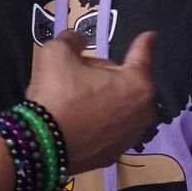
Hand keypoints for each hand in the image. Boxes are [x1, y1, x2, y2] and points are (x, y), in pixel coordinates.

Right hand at [26, 30, 159, 174]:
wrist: (41, 145)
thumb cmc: (57, 94)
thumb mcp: (57, 53)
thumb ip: (72, 40)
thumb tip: (79, 41)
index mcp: (137, 83)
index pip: (142, 54)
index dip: (144, 42)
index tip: (150, 36)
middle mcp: (142, 112)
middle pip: (127, 81)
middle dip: (108, 75)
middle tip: (80, 74)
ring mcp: (130, 136)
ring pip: (121, 106)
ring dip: (105, 98)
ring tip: (77, 99)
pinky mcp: (114, 154)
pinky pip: (111, 128)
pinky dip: (101, 121)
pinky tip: (80, 120)